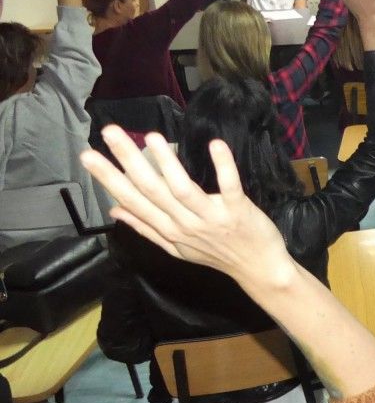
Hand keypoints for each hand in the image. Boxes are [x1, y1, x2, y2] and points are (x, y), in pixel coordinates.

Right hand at [80, 128, 291, 282]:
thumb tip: (114, 210)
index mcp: (167, 230)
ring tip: (151, 137)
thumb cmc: (218, 255)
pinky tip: (215, 145)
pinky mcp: (237, 211)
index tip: (88, 155)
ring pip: (182, 189)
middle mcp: (184, 224)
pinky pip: (228, 186)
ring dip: (167, 163)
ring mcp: (211, 218)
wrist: (259, 269)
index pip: (131, 200)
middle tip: (110, 132)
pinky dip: (223, 166)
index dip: (108, 179)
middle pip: (151, 190)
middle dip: (127, 161)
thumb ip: (145, 228)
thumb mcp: (176, 248)